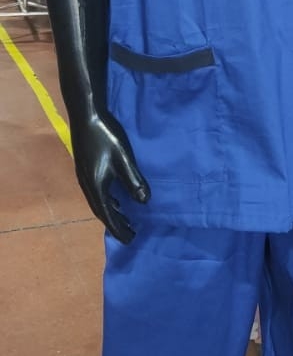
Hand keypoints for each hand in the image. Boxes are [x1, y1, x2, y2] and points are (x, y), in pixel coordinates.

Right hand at [70, 110, 149, 244]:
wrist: (86, 115)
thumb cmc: (107, 136)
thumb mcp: (124, 159)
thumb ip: (134, 181)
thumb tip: (144, 202)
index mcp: (96, 186)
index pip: (108, 214)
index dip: (119, 228)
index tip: (131, 240)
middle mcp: (87, 185)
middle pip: (102, 211)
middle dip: (116, 223)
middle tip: (131, 234)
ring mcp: (85, 177)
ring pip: (99, 202)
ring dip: (112, 212)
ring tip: (126, 221)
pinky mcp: (86, 169)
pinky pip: (98, 193)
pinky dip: (109, 201)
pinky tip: (117, 200)